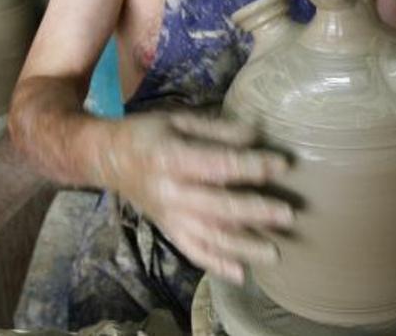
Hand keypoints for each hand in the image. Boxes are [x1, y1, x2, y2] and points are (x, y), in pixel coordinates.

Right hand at [93, 111, 292, 282]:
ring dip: (243, 247)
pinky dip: (216, 265)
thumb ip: (216, 129)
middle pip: (217, 207)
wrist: (107, 159)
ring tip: (273, 252)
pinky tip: (241, 275)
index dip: (251, 166)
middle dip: (255, 212)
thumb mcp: (178, 120)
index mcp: (172, 159)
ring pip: (209, 237)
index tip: (282, 164)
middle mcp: (170, 194)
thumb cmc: (147, 134)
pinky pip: (193, 251)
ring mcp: (169, 217)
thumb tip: (255, 134)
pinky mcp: (168, 231)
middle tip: (288, 214)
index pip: (218, 166)